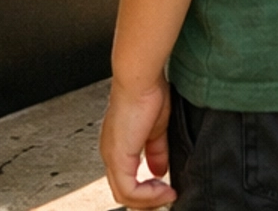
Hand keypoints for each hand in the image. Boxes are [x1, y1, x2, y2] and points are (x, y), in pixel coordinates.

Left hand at [99, 76, 175, 207]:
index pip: (126, 180)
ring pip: (124, 196)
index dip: (147, 190)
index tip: (166, 188)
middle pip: (123, 193)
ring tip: (167, 194)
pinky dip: (148, 196)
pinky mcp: (118, 157)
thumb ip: (156, 151)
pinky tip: (163, 189)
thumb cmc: (147, 91)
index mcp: (118, 145)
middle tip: (167, 197)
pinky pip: (129, 190)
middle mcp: (110, 153)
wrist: (140, 78)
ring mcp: (111, 156)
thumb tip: (160, 171)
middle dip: (148, 200)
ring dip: (149, 200)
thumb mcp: (156, 129)